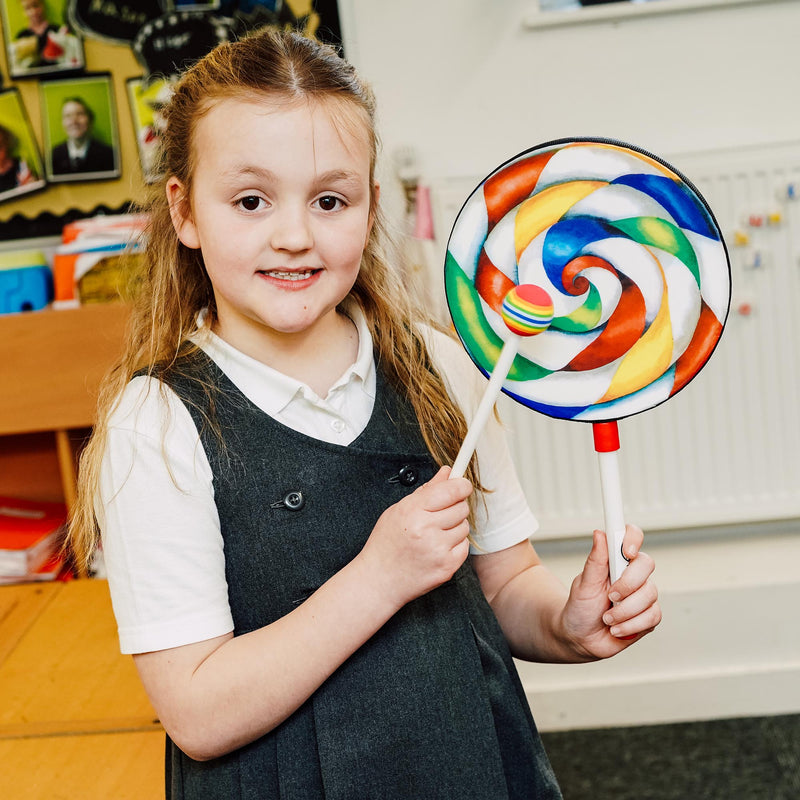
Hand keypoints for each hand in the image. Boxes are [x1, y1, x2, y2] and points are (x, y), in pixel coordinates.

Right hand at [359, 466, 471, 609]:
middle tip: (442, 512)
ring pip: (464, 527)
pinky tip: (438, 547)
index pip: (451, 490)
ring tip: (435, 533)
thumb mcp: (399, 510)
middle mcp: (426, 529)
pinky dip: (455, 545)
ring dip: (455, 527)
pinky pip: (464, 546)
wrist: (379, 580)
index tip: (463, 485)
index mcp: (412, 511)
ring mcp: (438, 550)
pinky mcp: (447, 567)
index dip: (461, 485)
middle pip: (461, 507)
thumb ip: (426, 490)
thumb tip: (447, 472)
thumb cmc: (386, 543)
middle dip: (456, 506)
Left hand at [558, 526, 660, 660]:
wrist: (581, 638)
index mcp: (615, 560)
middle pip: (647, 564)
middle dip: (628, 584)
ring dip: (624, 611)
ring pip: (649, 594)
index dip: (633, 538)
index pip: (632, 536)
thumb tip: (599, 534)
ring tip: (607, 617)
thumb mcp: (583, 584)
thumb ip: (595, 560)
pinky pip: (652, 616)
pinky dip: (630, 625)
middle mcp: (632, 574)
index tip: (627, 551)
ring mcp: (643, 595)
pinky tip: (616, 628)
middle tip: (610, 595)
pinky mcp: (649, 616)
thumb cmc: (580, 608)